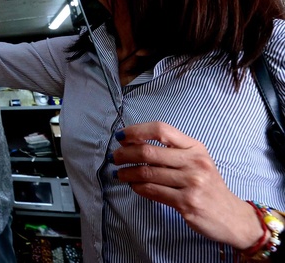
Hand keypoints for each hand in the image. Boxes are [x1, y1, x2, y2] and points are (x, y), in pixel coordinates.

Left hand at [113, 121, 264, 249]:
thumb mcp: (197, 161)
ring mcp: (191, 183)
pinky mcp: (186, 203)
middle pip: (149, 151)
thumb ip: (172, 151)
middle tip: (115, 157)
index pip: (161, 129)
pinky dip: (137, 187)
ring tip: (119, 173)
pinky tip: (133, 185)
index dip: (137, 130)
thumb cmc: (209, 186)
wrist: (233, 217)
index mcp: (195, 148)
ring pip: (147, 172)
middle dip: (125, 153)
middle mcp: (195, 163)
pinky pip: (152, 191)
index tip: (122, 136)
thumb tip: (134, 142)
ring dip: (127, 172)